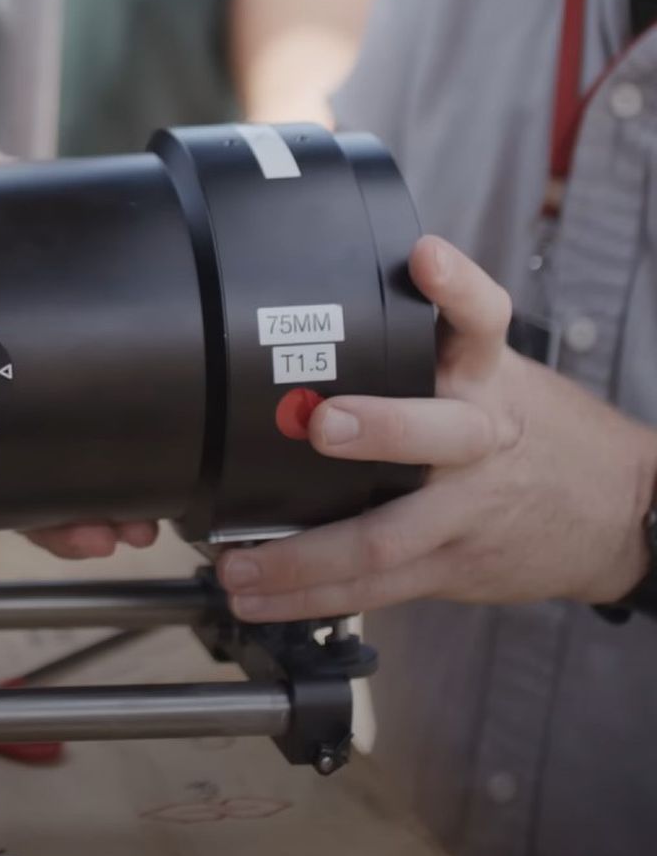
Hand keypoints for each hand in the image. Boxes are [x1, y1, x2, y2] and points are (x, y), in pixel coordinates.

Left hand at [220, 234, 656, 620]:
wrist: (619, 511)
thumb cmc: (528, 428)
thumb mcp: (493, 372)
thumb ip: (424, 345)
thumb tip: (312, 307)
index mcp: (486, 379)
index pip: (483, 319)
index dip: (457, 287)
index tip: (426, 256)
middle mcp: (478, 441)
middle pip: (438, 434)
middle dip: (383, 428)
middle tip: (325, 423)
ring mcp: (466, 511)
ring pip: (387, 536)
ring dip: (303, 556)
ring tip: (237, 563)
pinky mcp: (453, 565)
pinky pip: (377, 587)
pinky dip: (310, 597)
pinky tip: (259, 599)